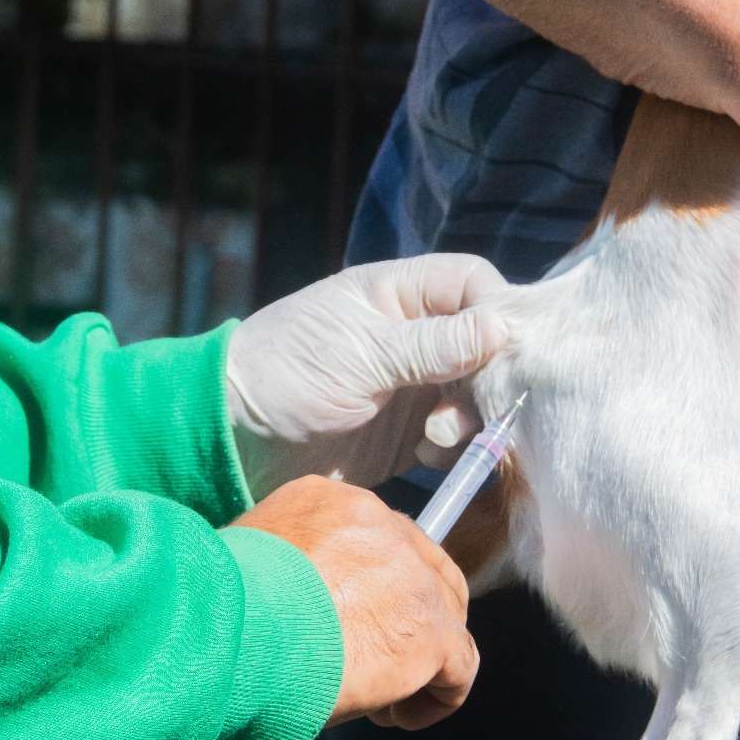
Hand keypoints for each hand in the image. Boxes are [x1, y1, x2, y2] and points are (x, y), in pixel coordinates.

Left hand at [226, 255, 509, 497]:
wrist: (234, 440)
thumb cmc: (287, 372)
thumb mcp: (362, 352)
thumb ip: (432, 344)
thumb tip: (501, 329)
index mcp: (398, 294)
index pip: (472, 284)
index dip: (497, 310)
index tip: (505, 349)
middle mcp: (414, 336)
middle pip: (485, 345)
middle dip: (489, 376)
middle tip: (476, 406)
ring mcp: (413, 387)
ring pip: (475, 396)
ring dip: (471, 418)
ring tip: (438, 435)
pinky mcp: (406, 435)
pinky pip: (454, 439)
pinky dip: (455, 449)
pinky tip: (429, 455)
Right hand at [231, 476, 477, 729]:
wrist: (231, 631)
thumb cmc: (221, 609)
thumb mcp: (250, 566)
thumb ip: (286, 573)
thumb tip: (294, 610)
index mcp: (330, 503)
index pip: (378, 539)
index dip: (376, 587)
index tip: (348, 623)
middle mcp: (379, 525)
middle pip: (427, 569)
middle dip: (410, 618)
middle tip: (375, 663)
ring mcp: (412, 576)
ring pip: (447, 616)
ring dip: (421, 661)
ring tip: (381, 700)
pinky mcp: (430, 629)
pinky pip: (461, 666)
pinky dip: (436, 698)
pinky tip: (397, 716)